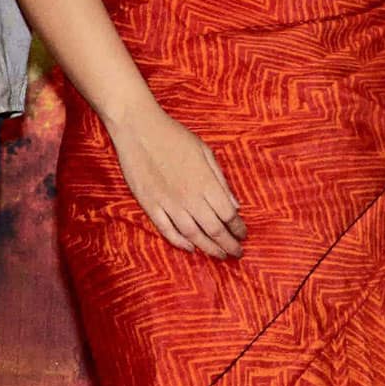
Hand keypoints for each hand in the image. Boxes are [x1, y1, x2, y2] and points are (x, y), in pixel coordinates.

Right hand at [108, 100, 246, 258]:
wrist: (140, 129)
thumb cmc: (175, 137)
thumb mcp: (205, 151)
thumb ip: (220, 180)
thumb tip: (235, 204)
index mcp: (205, 182)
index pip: (227, 213)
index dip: (238, 227)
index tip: (244, 235)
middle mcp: (189, 197)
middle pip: (213, 229)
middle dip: (228, 243)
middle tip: (237, 253)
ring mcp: (168, 204)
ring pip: (192, 235)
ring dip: (209, 248)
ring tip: (220, 255)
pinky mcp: (150, 206)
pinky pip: (167, 231)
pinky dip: (180, 242)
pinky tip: (191, 248)